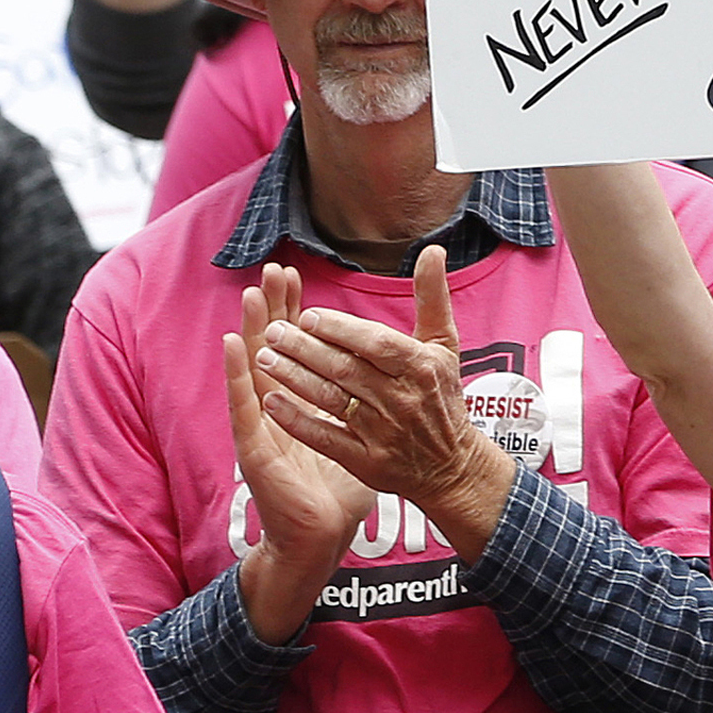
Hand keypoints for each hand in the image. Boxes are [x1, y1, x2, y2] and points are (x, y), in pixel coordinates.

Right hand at [225, 264, 373, 642]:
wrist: (322, 535)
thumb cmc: (343, 483)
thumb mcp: (366, 430)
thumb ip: (373, 398)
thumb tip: (396, 371)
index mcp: (307, 400)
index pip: (300, 347)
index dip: (295, 312)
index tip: (294, 275)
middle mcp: (281, 408)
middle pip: (273, 350)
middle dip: (273, 309)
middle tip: (270, 270)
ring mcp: (264, 427)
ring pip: (254, 370)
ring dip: (250, 331)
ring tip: (249, 294)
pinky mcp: (256, 449)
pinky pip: (245, 406)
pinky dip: (237, 375)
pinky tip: (233, 348)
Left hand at [256, 247, 519, 560]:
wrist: (449, 464)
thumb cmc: (441, 394)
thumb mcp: (444, 343)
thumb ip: (432, 296)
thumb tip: (432, 249)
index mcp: (421, 366)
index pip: (374, 343)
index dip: (340, 329)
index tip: (307, 314)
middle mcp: (402, 398)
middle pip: (345, 369)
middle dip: (304, 349)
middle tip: (272, 331)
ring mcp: (382, 432)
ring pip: (330, 400)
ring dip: (293, 378)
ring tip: (263, 358)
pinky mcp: (366, 462)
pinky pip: (325, 438)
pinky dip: (297, 420)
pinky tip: (270, 402)